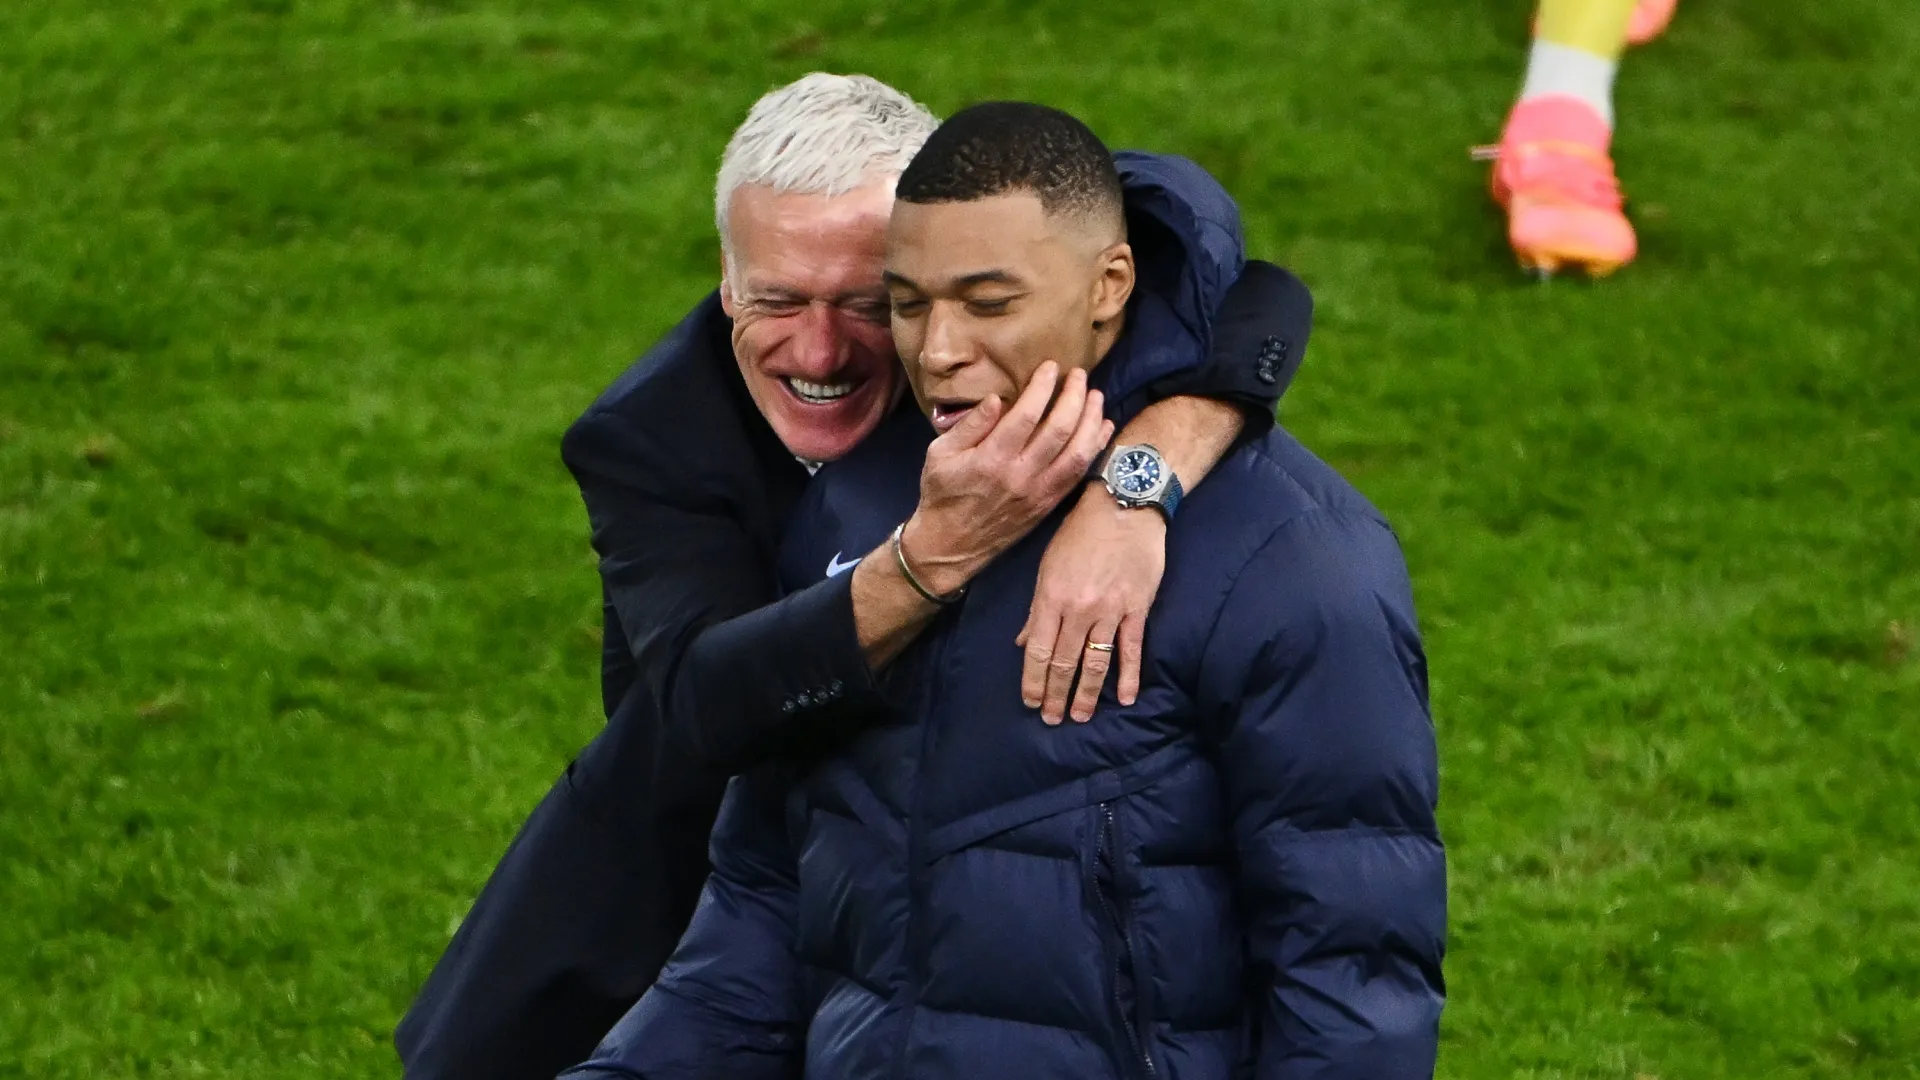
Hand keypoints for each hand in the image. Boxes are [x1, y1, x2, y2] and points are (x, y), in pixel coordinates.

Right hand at [899, 363, 1112, 597]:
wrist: (951, 546)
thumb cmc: (942, 494)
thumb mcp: (939, 454)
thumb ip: (970, 425)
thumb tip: (998, 398)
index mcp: (991, 459)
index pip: (1026, 415)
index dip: (1043, 387)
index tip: (1051, 367)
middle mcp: (1020, 475)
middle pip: (1059, 429)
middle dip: (1074, 396)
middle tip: (1078, 374)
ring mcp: (1039, 492)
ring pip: (1077, 452)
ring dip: (1091, 420)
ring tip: (1095, 395)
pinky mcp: (1049, 504)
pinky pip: (1079, 473)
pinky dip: (1095, 448)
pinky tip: (1102, 427)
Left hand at [1016, 481, 1165, 723]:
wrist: (1124, 506)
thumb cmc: (1080, 531)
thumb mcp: (1048, 565)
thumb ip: (1037, 608)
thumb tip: (1024, 643)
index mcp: (1052, 597)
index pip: (1040, 651)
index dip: (1034, 680)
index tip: (1031, 702)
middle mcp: (1079, 609)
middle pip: (1065, 662)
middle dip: (1056, 694)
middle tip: (1052, 720)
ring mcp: (1110, 610)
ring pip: (1096, 661)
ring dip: (1087, 693)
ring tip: (1081, 717)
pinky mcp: (1137, 608)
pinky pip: (1132, 648)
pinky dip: (1129, 675)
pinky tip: (1126, 697)